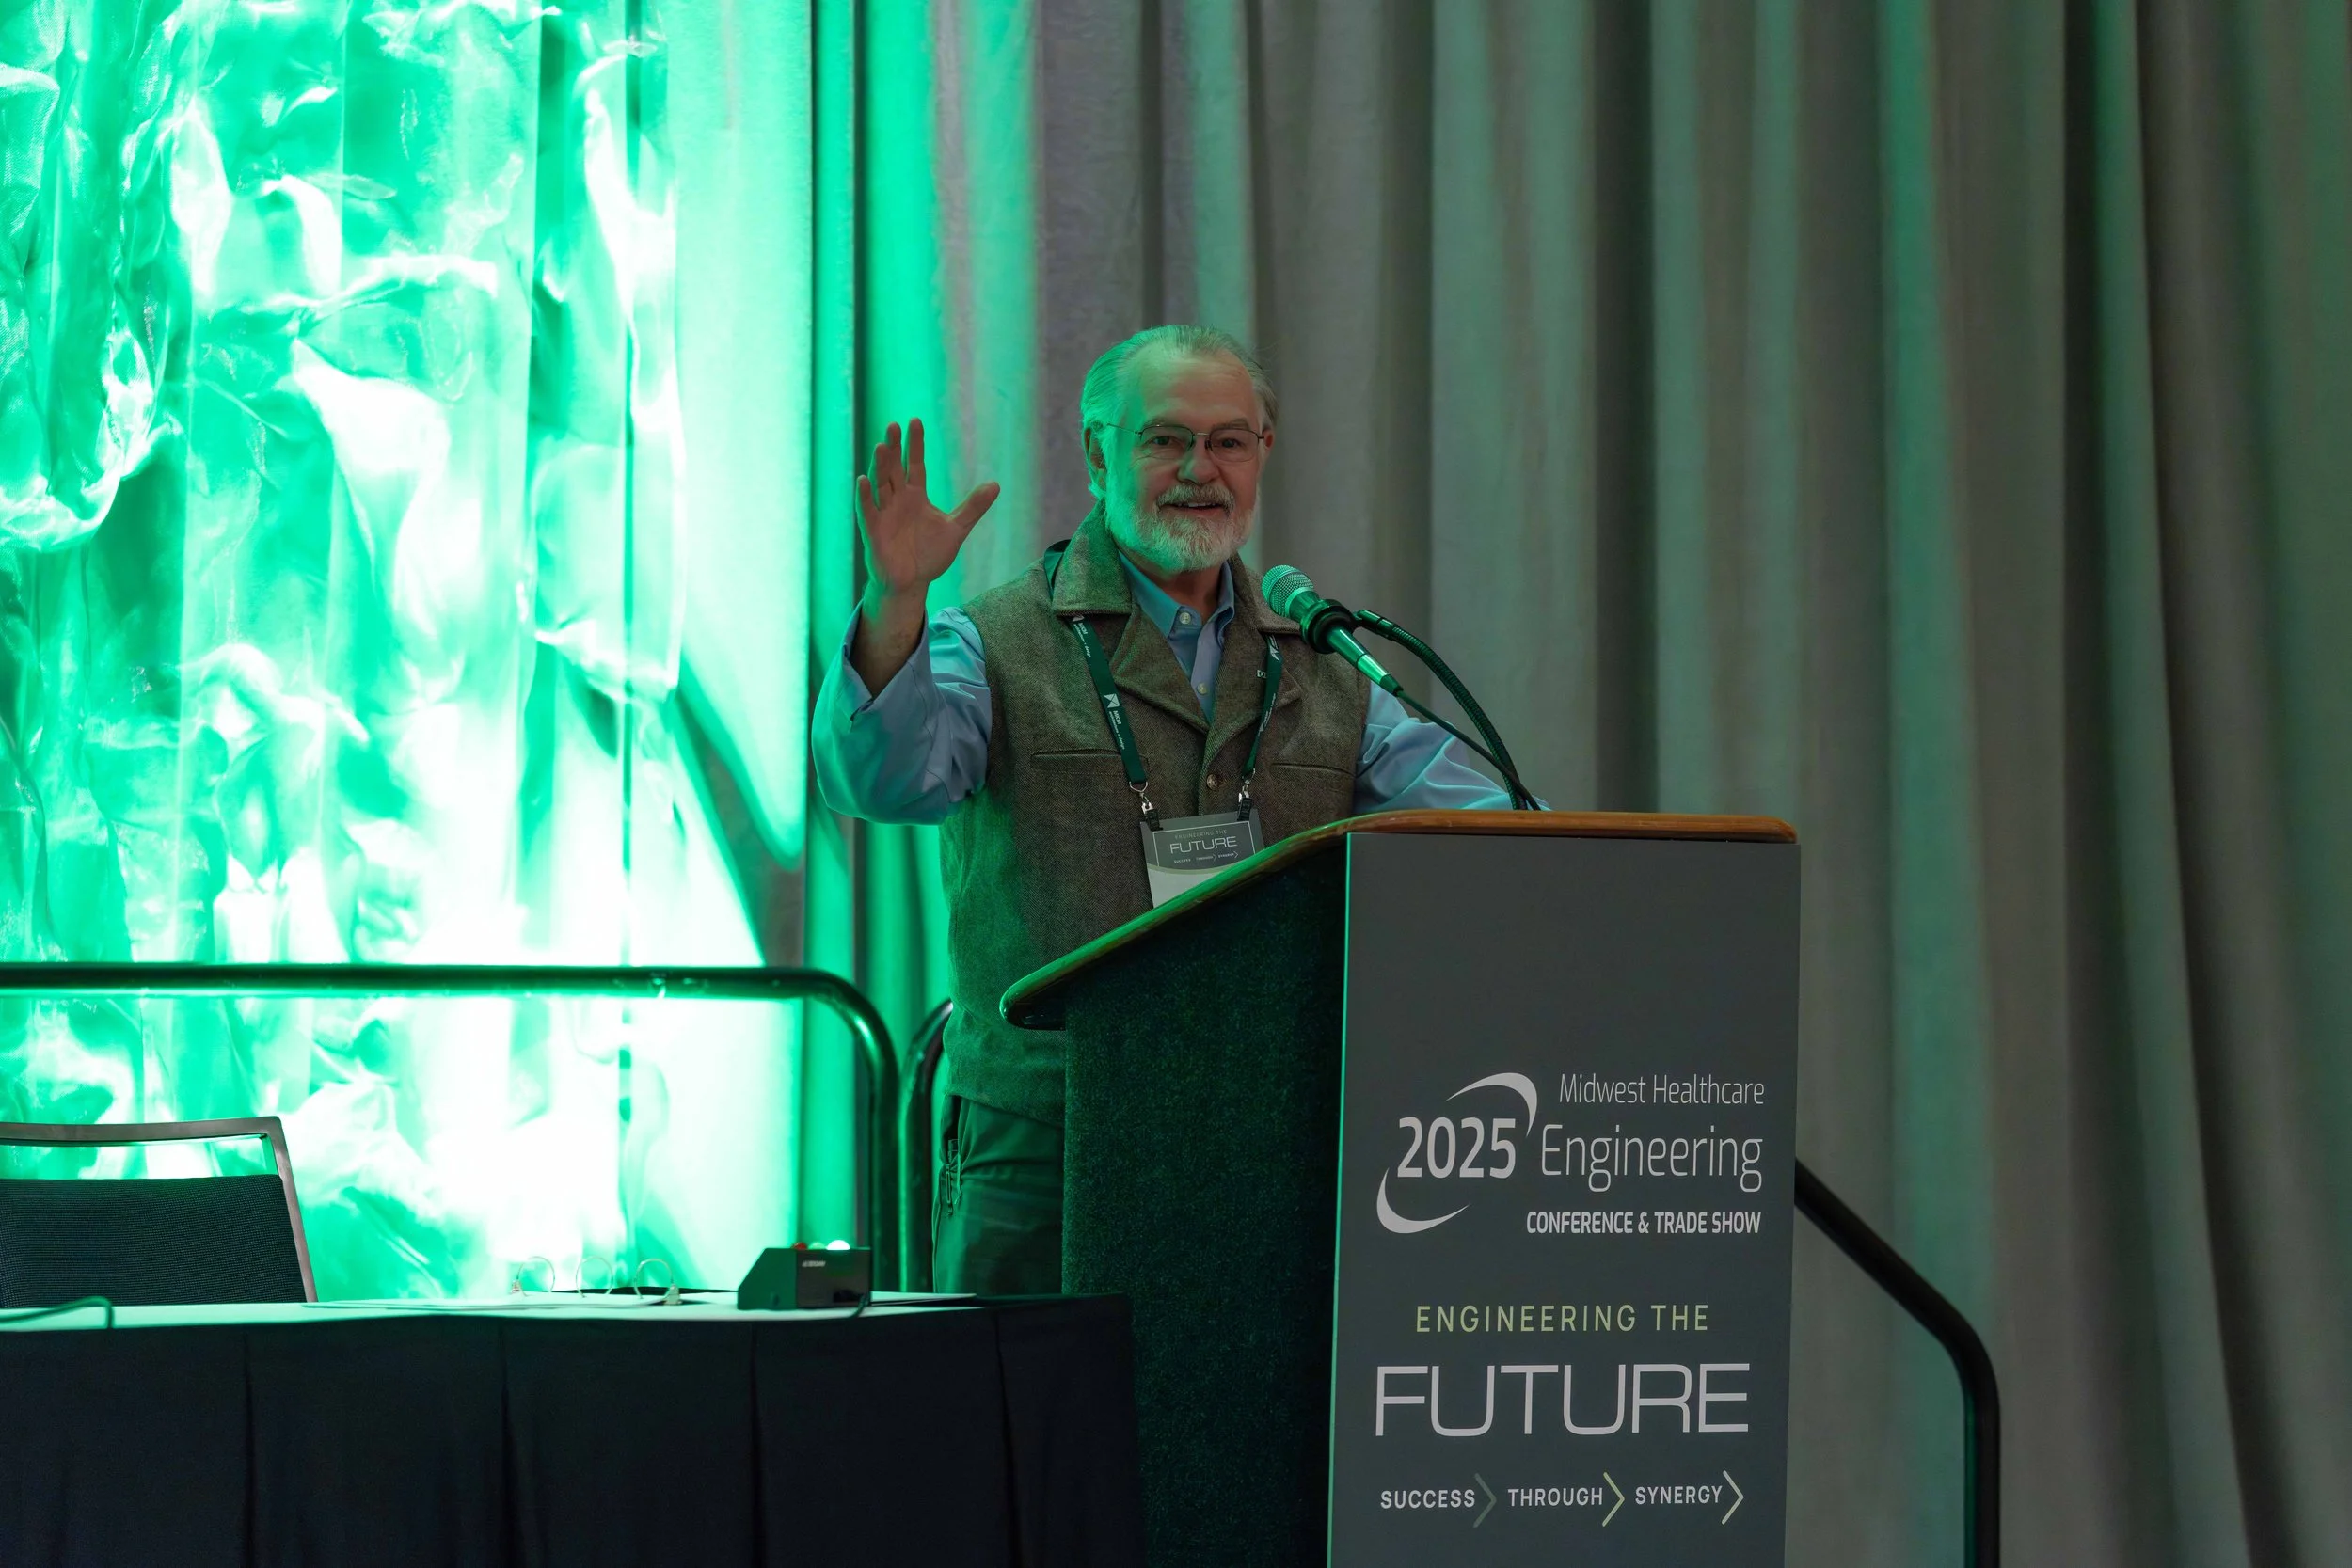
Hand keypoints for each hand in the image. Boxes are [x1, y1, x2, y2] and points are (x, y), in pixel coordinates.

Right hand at [851, 419, 997, 689]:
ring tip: (881, 445)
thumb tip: (996, 484)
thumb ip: (973, 507)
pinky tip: (864, 480)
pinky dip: (865, 497)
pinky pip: (868, 511)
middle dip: (894, 448)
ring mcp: (884, 514)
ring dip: (879, 466)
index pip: (915, 464)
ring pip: (880, 485)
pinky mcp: (874, 532)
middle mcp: (898, 501)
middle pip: (895, 469)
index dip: (915, 445)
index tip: (915, 422)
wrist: (912, 583)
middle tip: (894, 425)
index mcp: (915, 496)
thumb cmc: (929, 555)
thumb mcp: (956, 528)